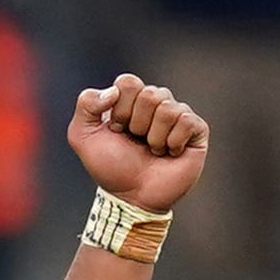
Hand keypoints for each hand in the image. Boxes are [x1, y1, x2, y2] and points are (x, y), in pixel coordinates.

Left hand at [70, 74, 208, 211]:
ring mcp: (179, 116)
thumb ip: (86, 104)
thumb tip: (113, 91)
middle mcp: (157, 103)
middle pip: (150, 93)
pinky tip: (170, 153)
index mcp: (132, 99)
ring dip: (154, 137)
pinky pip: (187, 121)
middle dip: (137, 123)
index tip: (117, 130)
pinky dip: (173, 142)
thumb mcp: (82, 135)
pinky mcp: (197, 131)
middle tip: (137, 142)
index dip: (120, 108)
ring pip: (167, 108)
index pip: (129, 82)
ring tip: (153, 151)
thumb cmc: (110, 167)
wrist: (132, 197)